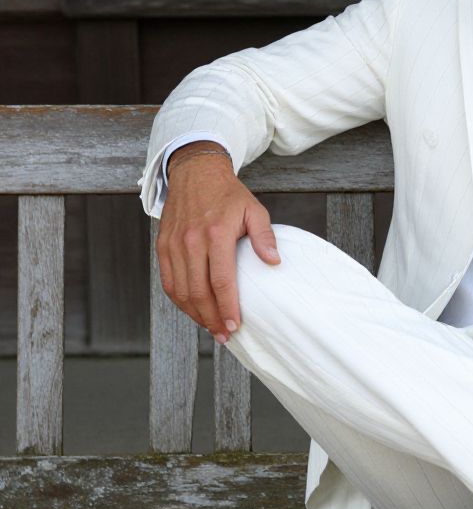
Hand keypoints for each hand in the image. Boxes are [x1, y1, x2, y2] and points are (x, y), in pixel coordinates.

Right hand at [156, 142, 279, 342]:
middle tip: (224, 335)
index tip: (235, 326)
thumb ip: (265, 236)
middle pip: (198, 292)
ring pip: (181, 291)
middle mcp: (191, 241)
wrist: (196, 173)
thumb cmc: (229, 195)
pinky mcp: (163, 246)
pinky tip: (193, 310)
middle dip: (211, 318)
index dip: (227, 307)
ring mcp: (173, 245)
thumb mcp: (254, 209)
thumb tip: (274, 262)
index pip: (221, 281)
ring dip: (195, 314)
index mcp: (216, 234)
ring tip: (211, 327)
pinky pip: (168, 281)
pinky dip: (180, 300)